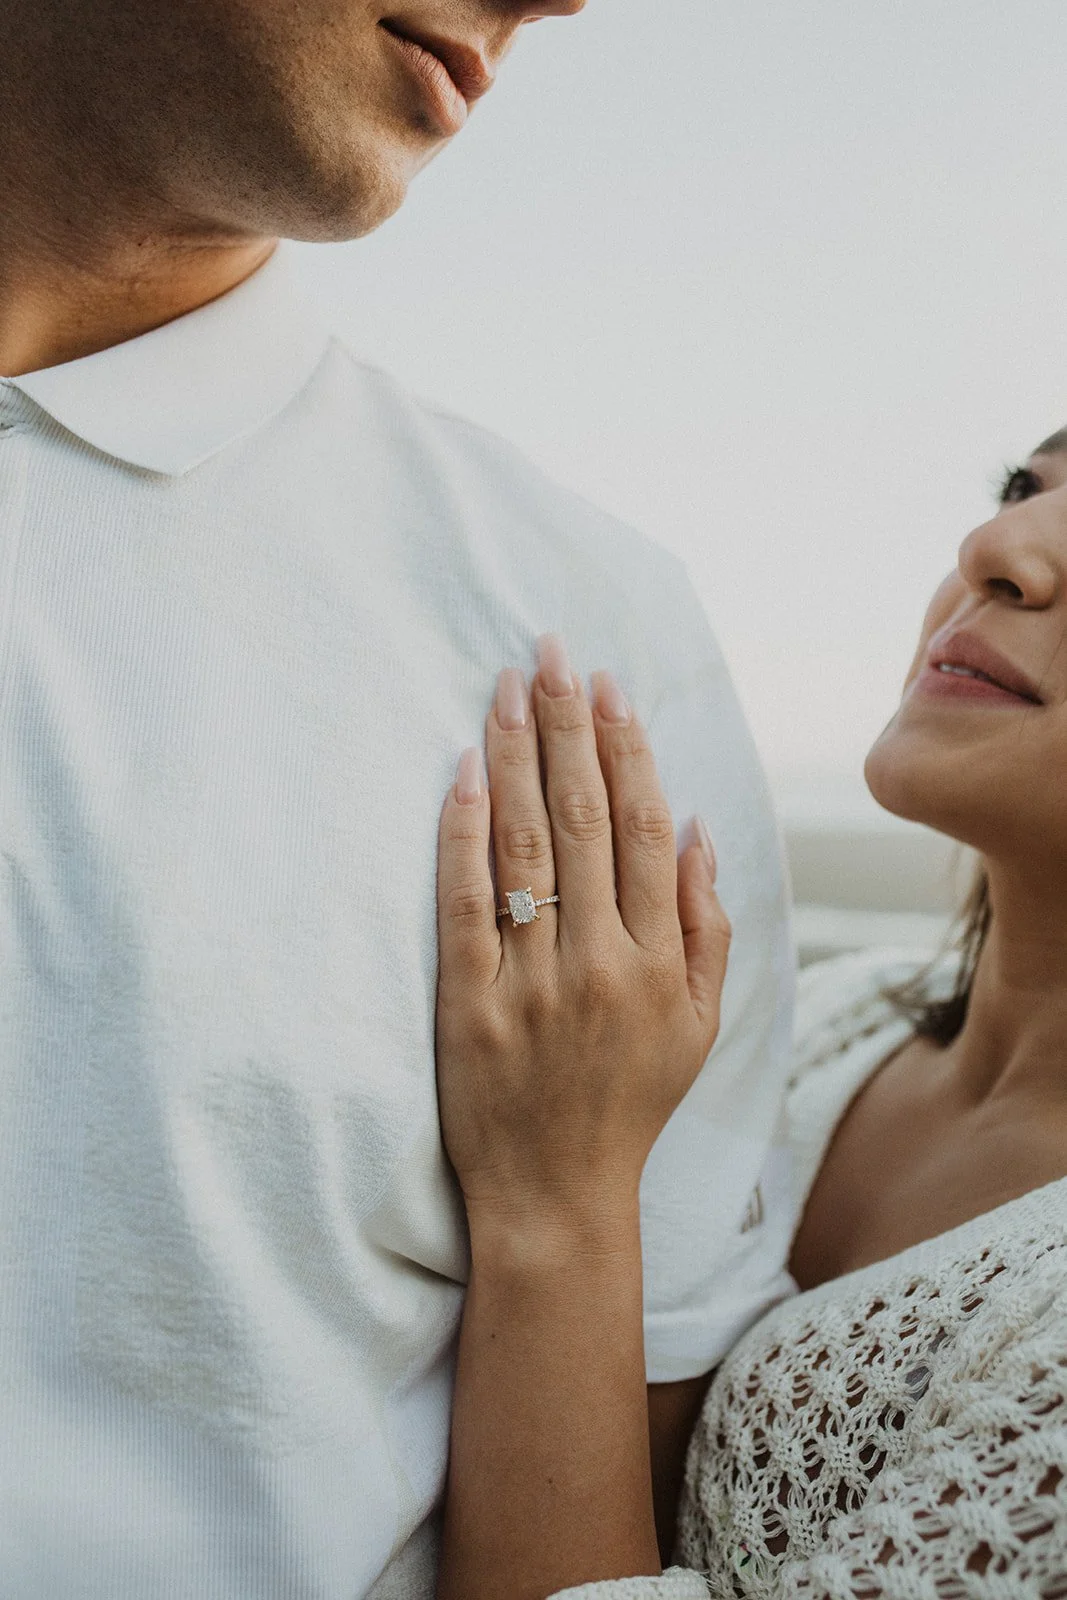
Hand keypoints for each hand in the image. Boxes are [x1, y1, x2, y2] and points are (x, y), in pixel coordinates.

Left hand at [435, 634, 729, 1235]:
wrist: (558, 1197)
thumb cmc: (633, 1104)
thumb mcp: (702, 1026)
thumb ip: (709, 926)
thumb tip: (699, 828)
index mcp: (662, 962)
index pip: (647, 830)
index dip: (628, 752)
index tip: (611, 687)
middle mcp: (601, 961)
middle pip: (584, 820)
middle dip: (567, 726)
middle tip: (551, 652)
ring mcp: (533, 982)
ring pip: (524, 847)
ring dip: (514, 758)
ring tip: (505, 688)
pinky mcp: (470, 1003)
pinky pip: (464, 902)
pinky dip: (461, 833)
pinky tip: (461, 772)